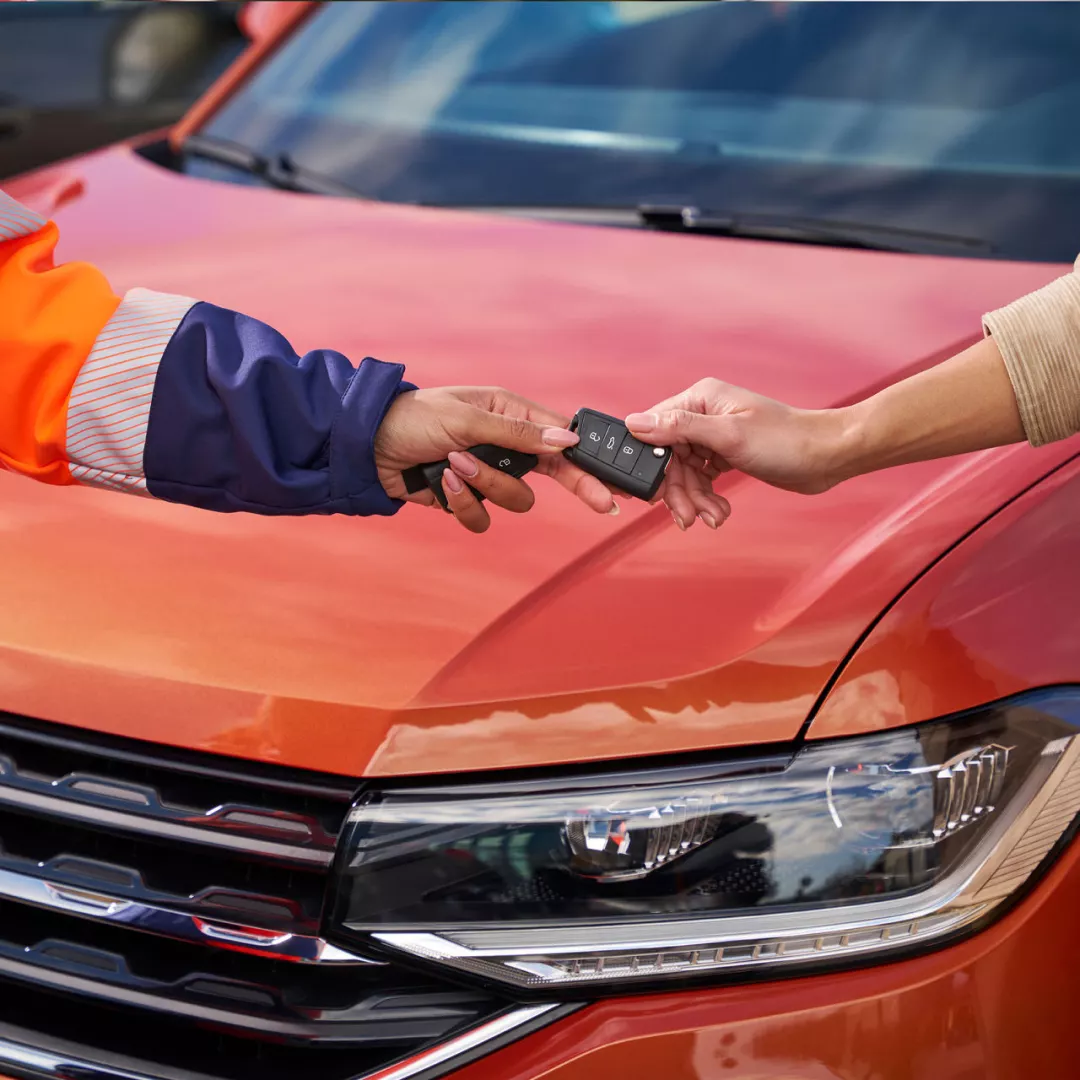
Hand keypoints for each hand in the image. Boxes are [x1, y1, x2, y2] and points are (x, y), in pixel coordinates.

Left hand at [376, 386, 618, 531]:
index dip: (587, 458)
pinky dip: (462, 503)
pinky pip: (481, 516)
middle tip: (602, 505)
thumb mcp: (468, 419)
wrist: (366, 447)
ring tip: (456, 465)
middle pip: (550, 475)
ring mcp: (484, 474)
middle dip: (572, 488)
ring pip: (514, 500)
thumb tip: (564, 440)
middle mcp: (503, 446)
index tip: (613, 479)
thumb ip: (518, 434)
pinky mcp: (463, 499)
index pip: (559, 436)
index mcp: (510, 415)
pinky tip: (442, 483)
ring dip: (486, 487)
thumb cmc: (413, 418)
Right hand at [626, 378, 850, 529]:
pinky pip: (701, 479)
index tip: (651, 492)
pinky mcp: (725, 454)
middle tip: (687, 516)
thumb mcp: (729, 436)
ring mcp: (714, 436)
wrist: (826, 457)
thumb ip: (679, 428)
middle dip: (678, 490)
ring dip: (695, 499)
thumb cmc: (786, 440)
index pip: (655, 429)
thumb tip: (635, 422)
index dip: (650, 463)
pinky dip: (707, 497)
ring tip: (711, 517)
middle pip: (669, 458)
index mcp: (700, 399)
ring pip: (685, 473)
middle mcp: (703, 415)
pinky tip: (718, 511)